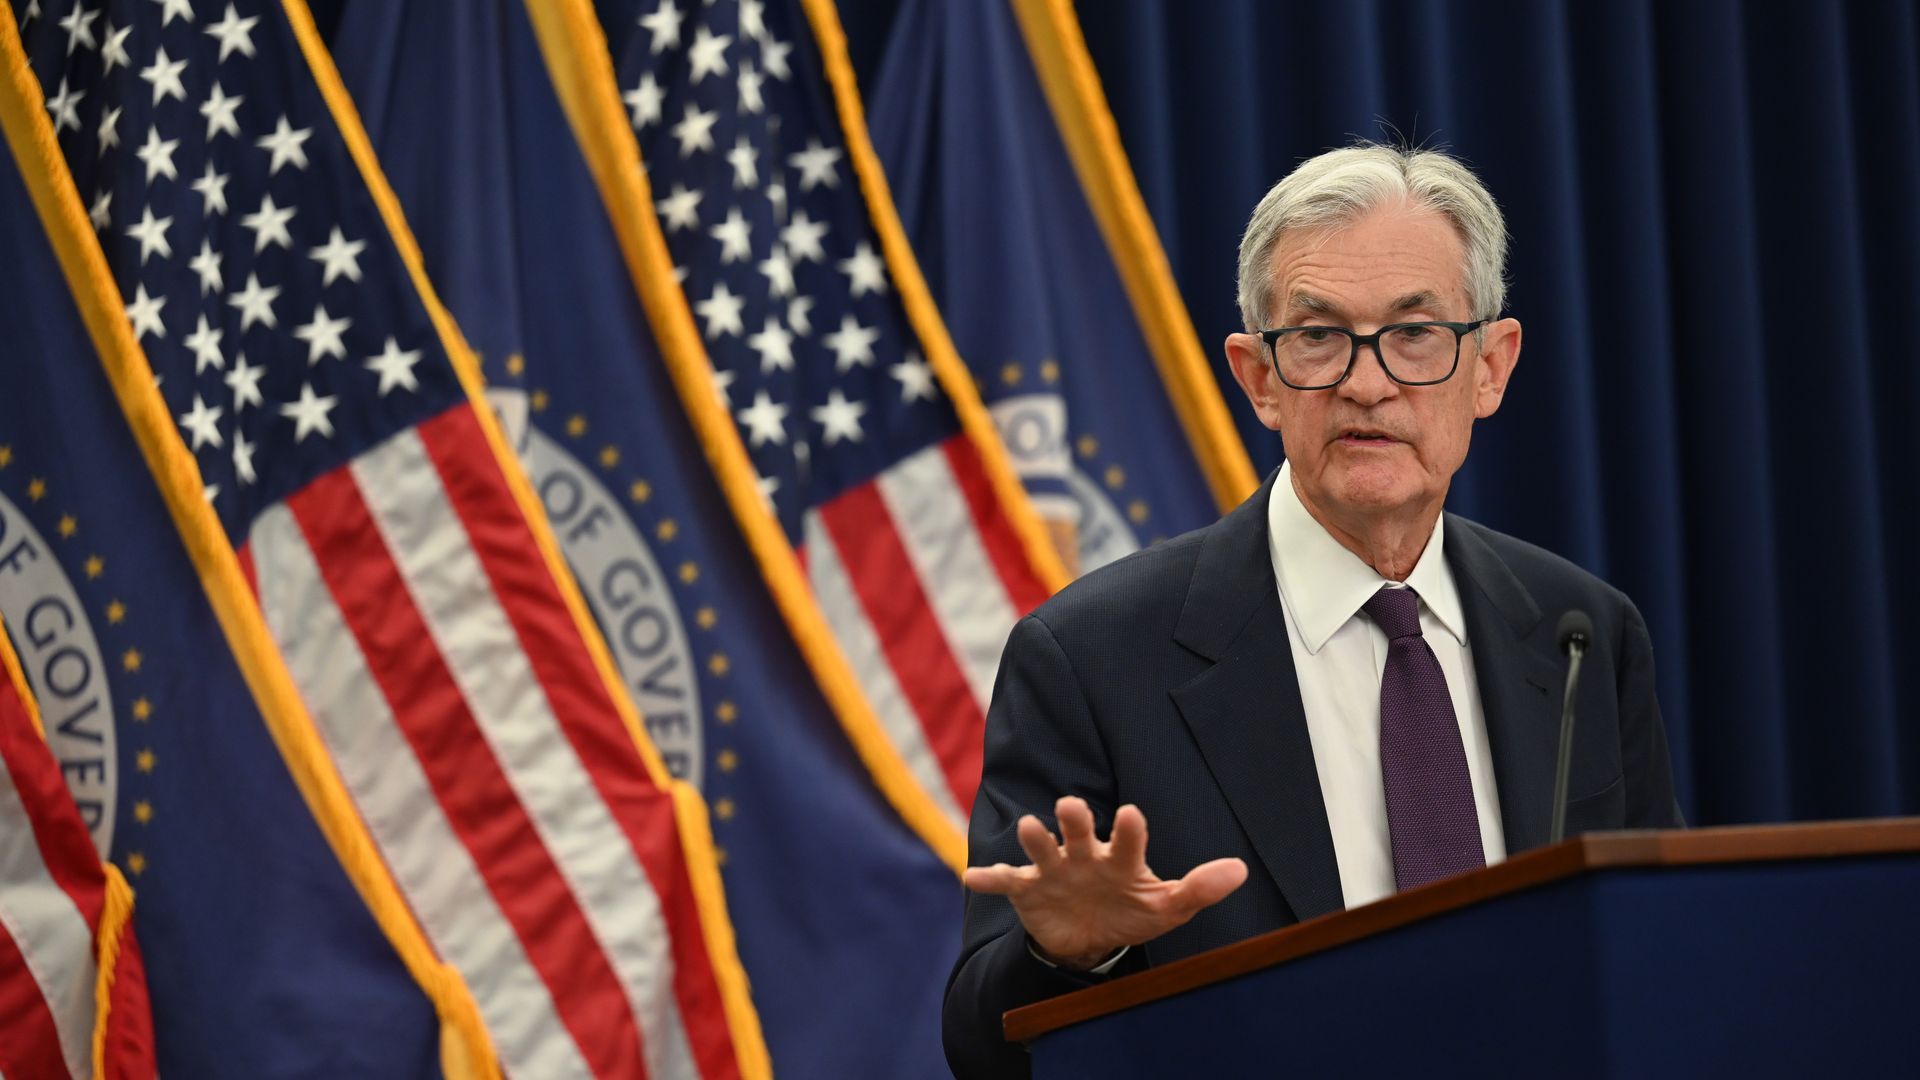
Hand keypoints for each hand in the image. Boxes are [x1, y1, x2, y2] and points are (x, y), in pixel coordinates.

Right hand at [962, 796, 1247, 969]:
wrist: (1091, 936)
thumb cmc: (1132, 910)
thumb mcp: (1168, 907)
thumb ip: (1199, 888)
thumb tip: (1241, 870)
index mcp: (1120, 857)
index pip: (1127, 840)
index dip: (1129, 829)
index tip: (1129, 812)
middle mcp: (1084, 854)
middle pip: (1078, 831)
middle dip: (1074, 819)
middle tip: (1071, 805)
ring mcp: (1053, 870)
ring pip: (1041, 849)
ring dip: (1034, 838)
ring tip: (1028, 828)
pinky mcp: (1027, 888)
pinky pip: (1005, 881)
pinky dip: (988, 879)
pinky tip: (972, 877)